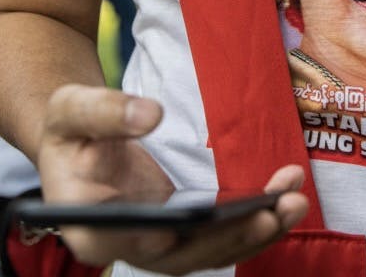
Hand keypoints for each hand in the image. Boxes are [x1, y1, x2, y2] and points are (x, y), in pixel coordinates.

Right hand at [37, 84, 309, 273]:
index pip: (123, 242)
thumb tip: (149, 114)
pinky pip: (225, 236)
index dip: (155, 238)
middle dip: (231, 236)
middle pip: (182, 255)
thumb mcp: (71, 110)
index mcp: (90, 226)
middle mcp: (129, 246)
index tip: (190, 222)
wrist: (85, 141)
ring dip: (258, 231)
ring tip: (294, 200)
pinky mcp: (187, 234)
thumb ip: (103, 111)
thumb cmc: (72, 129)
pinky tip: (287, 196)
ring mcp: (161, 244)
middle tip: (272, 211)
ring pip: (213, 251)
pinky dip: (258, 220)